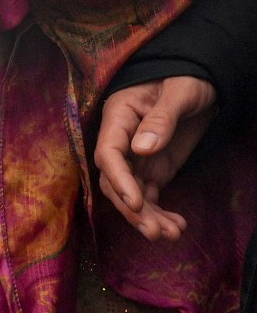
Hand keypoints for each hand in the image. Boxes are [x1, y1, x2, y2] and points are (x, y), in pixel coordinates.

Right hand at [95, 74, 218, 240]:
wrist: (204, 82)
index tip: (137, 203)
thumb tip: (142, 149)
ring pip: (132, 194)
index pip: (108, 154)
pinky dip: (161, 213)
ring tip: (172, 234)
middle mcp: (122, 141)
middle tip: (155, 232)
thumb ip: (161, 120)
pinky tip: (178, 225)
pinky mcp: (154, 169)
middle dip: (133, 210)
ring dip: (148, 217)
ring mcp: (138, 158)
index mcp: (119, 117)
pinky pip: (151, 196)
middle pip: (115, 181)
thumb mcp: (179, 93)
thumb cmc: (187, 78)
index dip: (119, 180)